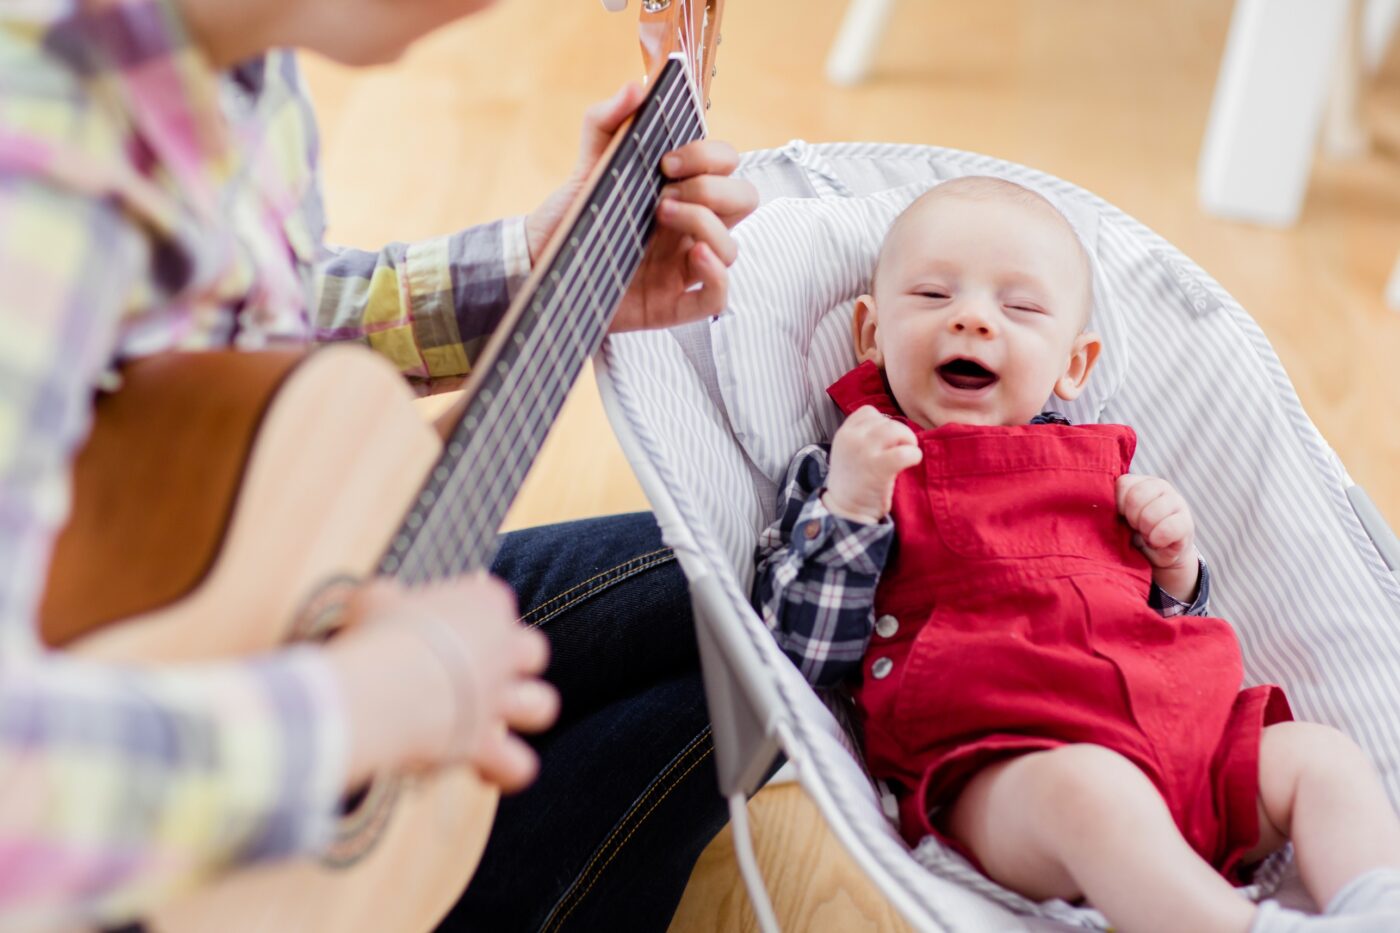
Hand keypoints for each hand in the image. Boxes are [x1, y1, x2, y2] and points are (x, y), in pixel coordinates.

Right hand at [331, 575, 557, 792]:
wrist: (382, 685)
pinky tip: (481, 768)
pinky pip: (519, 765)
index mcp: (485, 602)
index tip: (434, 632)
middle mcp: (505, 648)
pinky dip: (506, 769)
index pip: (494, 604)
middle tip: (470, 676)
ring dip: (520, 716)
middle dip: (511, 665)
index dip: (468, 621)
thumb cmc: (377, 634)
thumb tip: (379, 601)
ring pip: (543, 706)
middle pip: (532, 652)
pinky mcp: (486, 742)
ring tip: (483, 722)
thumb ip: (386, 599)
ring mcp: (500, 697)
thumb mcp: (373, 600)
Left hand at [524, 82, 758, 332]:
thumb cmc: (574, 215)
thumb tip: (636, 88)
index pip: (726, 165)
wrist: (541, 262)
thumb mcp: (589, 164)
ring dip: (707, 225)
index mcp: (682, 190)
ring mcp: (685, 267)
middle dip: (713, 189)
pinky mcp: (674, 304)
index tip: (668, 160)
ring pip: (733, 247)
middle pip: (744, 200)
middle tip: (665, 193)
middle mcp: (691, 227)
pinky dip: (717, 276)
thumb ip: (607, 121)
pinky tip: (694, 257)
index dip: (710, 156)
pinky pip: (719, 297)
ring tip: (662, 217)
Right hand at [822, 406, 922, 523]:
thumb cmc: (852, 481)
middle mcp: (852, 438)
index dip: (882, 423)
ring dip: (909, 441)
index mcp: (844, 433)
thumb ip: (863, 436)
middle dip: (899, 433)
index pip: (869, 412)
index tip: (885, 441)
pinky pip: (905, 452)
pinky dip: (914, 455)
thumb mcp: (847, 451)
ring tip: (907, 454)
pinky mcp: (879, 467)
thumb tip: (894, 430)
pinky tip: (911, 462)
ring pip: (896, 430)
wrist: (845, 510)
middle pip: (886, 421)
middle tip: (902, 449)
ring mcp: (865, 451)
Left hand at [1115, 473, 1200, 601]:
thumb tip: (1092, 504)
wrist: (1156, 555)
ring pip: (1151, 514)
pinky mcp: (1187, 522)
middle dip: (1132, 518)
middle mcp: (1160, 486)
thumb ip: (1108, 505)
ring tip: (1146, 534)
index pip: (1123, 484)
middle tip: (1135, 528)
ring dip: (1145, 531)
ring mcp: (1176, 502)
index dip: (1118, 505)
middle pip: (1136, 498)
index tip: (1121, 516)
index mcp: (1139, 482)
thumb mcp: (1117, 516)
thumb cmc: (1131, 533)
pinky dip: (1157, 539)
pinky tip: (1157, 542)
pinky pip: (1168, 529)